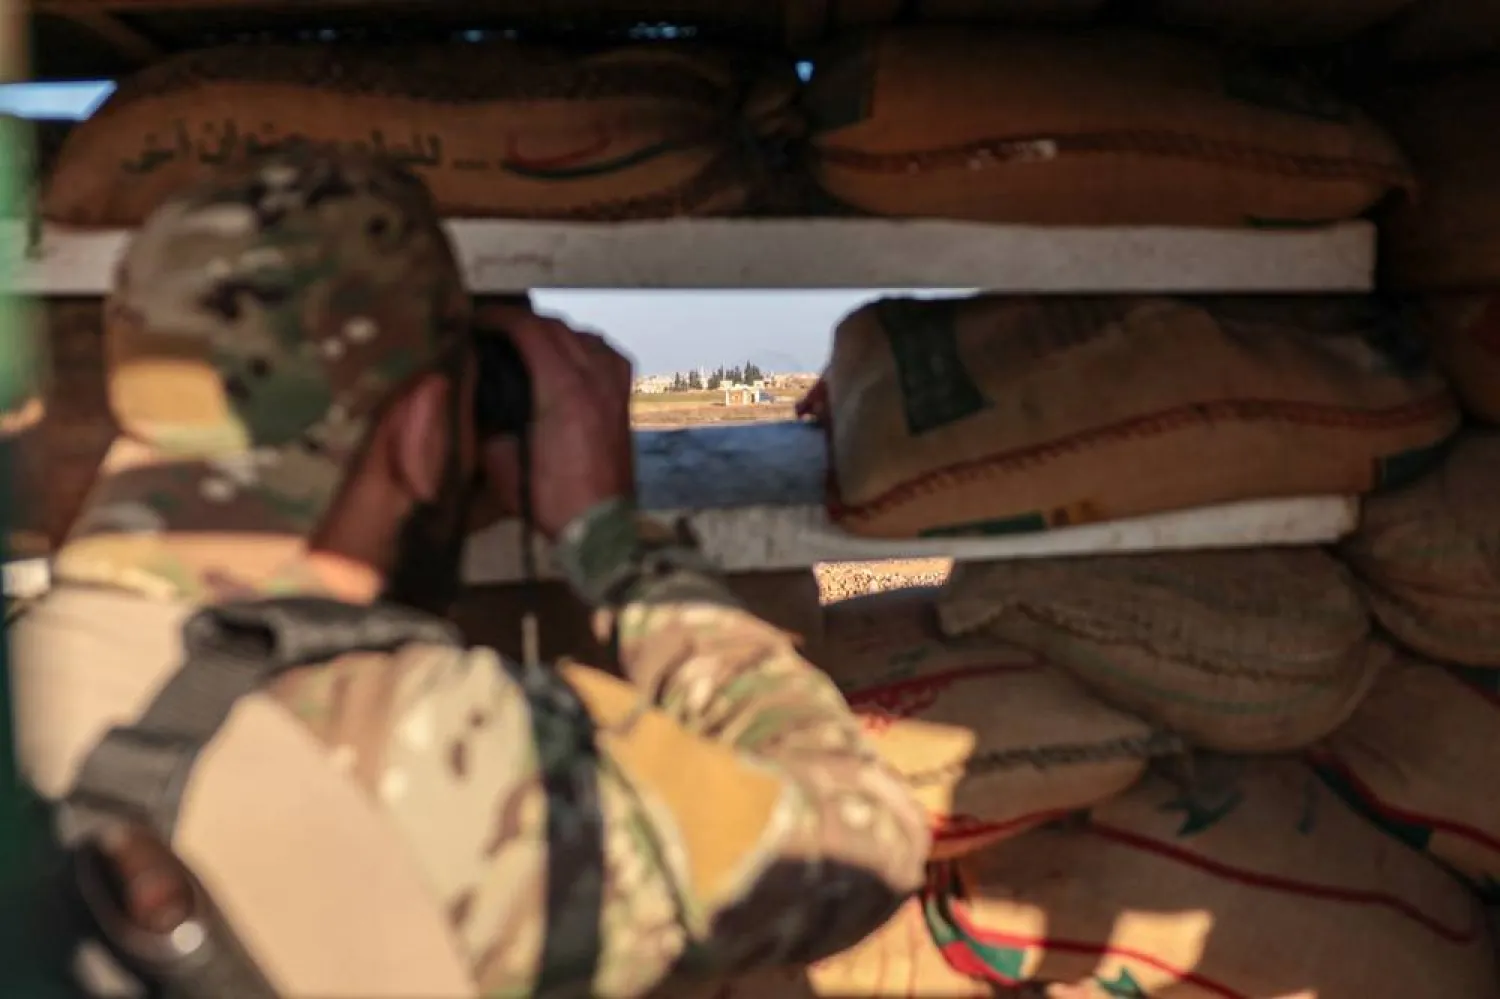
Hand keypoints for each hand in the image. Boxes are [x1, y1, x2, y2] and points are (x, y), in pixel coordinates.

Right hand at [472, 303, 635, 539]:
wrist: (598, 527)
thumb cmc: (550, 500)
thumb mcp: (501, 463)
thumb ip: (490, 424)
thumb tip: (483, 400)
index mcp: (564, 389)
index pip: (530, 330)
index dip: (500, 318)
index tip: (478, 319)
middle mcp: (594, 379)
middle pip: (557, 327)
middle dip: (523, 321)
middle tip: (496, 328)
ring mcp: (615, 388)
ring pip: (586, 336)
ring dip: (556, 331)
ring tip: (531, 340)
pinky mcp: (625, 401)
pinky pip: (609, 355)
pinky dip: (587, 346)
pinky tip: (573, 355)